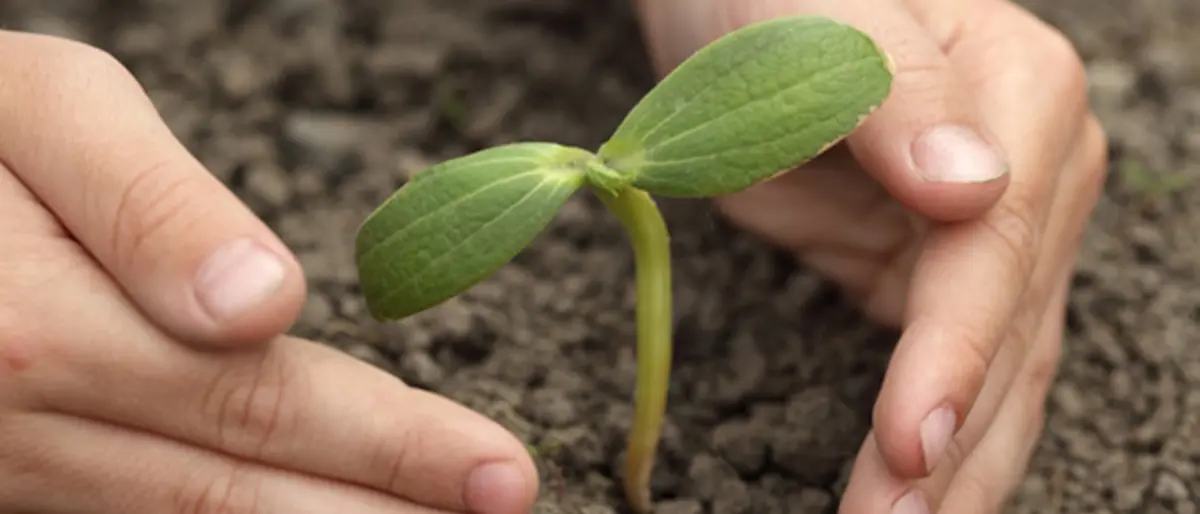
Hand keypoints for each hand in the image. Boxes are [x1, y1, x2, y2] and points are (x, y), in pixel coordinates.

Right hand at [0, 31, 536, 513]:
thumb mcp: (42, 112)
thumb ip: (150, 208)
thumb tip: (261, 304)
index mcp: (46, 334)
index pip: (266, 402)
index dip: (394, 444)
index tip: (500, 472)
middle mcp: (25, 431)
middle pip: (241, 486)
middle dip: (387, 508)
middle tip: (505, 513)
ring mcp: (7, 473)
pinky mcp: (5, 481)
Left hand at [635, 1, 1106, 511]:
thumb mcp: (819, 15)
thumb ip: (894, 95)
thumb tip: (973, 190)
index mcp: (1019, 97)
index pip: (994, 252)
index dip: (952, 355)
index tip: (906, 443)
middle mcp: (1030, 170)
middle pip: (1007, 331)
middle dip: (951, 444)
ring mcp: (991, 228)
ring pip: (996, 372)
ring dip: (953, 468)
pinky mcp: (934, 267)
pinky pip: (949, 367)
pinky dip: (934, 439)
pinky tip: (914, 495)